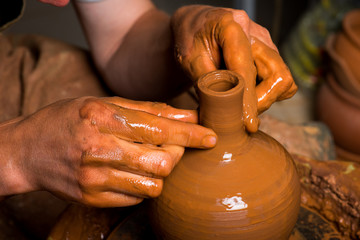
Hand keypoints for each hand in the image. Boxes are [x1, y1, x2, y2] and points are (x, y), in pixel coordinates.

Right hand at [3, 97, 215, 206]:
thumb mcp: (104, 103)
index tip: (211, 136)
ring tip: (149, 157)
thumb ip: (149, 109)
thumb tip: (188, 113)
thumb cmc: (68, 120)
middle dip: (178, 154)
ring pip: (154, 185)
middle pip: (163, 162)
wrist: (28, 151)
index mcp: (102, 117)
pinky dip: (144, 184)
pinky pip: (136, 198)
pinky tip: (133, 171)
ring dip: (162, 171)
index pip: (158, 128)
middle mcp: (98, 150)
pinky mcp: (92, 199)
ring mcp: (94, 179)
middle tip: (173, 145)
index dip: (190, 133)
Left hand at [171, 5, 296, 131]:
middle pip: (277, 74)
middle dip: (262, 101)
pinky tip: (247, 95)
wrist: (196, 25)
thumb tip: (224, 112)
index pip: (245, 68)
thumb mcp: (188, 60)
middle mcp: (255, 32)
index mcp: (231, 26)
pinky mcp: (269, 52)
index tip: (248, 122)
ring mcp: (265, 42)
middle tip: (240, 115)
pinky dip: (268, 93)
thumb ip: (206, 83)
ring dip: (265, 99)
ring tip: (240, 105)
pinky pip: (280, 79)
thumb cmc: (190, 39)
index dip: (248, 99)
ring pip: (282, 78)